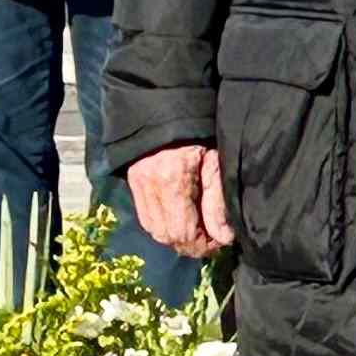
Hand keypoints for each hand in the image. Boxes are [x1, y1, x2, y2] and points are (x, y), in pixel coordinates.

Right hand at [127, 142, 232, 258]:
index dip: (203, 245)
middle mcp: (150, 186)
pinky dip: (163, 225)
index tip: (220, 241)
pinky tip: (180, 218)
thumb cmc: (201, 135)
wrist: (170, 111)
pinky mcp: (133, 182)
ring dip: (176, 237)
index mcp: (173, 180)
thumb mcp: (216, 164)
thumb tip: (223, 238)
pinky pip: (145, 218)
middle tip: (211, 238)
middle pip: (167, 236)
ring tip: (197, 229)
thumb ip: (218, 203)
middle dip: (191, 244)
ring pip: (154, 231)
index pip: (183, 232)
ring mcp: (138, 184)